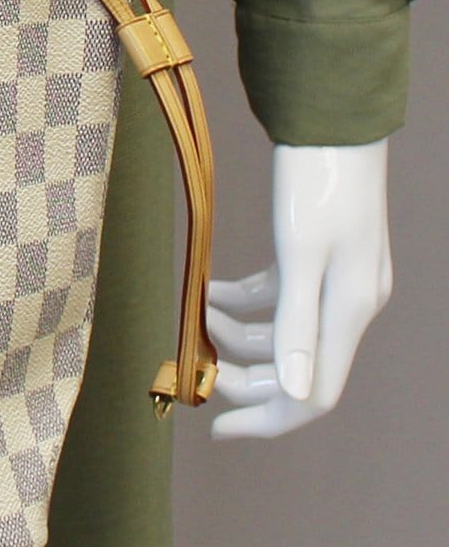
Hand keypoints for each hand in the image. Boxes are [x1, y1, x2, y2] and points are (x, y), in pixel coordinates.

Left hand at [206, 138, 392, 437]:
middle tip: (196, 367)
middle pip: (297, 370)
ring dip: (242, 333)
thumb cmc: (317, 180)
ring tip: (200, 313)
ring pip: (286, 333)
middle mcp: (349, 304)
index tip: (217, 426)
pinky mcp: (322, 256)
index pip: (311, 395)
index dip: (266, 418)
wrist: (331, 120)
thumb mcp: (300, 251)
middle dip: (245, 375)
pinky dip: (249, 301)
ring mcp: (338, 280)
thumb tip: (294, 395)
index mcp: (349, 311)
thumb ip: (296, 324)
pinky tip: (214, 291)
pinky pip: (285, 298)